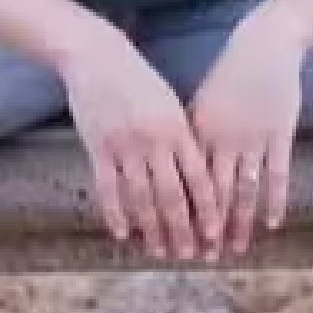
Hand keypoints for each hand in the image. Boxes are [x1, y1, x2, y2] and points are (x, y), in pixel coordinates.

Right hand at [61, 24, 221, 260]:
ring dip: (152, 230)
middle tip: (189, 256)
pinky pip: (108, 188)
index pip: (199, 179)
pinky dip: (116, 214)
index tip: (215, 235)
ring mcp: (125, 146)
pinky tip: (124, 234)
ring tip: (159, 252)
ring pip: (142, 198)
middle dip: (183, 230)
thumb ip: (182, 137)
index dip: (208, 211)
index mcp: (178, 130)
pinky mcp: (98, 148)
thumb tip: (196, 175)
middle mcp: (155, 142)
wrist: (97, 56)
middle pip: (173, 196)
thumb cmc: (139, 79)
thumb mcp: (169, 104)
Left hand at [189, 10, 305, 256]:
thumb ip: (190, 137)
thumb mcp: (200, 103)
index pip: (185, 182)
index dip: (181, 214)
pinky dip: (275, 201)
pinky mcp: (280, 135)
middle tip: (204, 257)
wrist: (264, 46)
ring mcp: (253, 139)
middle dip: (207, 228)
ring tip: (235, 249)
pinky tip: (273, 223)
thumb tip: (173, 168)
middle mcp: (222, 140)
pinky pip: (277, 175)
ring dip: (239, 223)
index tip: (175, 238)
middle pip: (212, 193)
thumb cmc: (228, 74)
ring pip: (243, 190)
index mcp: (196, 132)